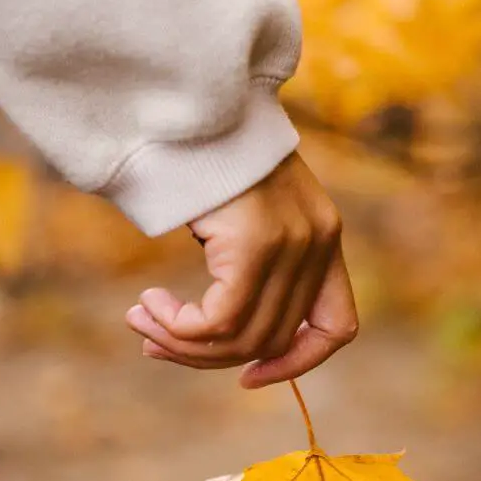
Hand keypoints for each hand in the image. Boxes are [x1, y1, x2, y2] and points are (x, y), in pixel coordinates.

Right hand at [125, 152, 357, 388]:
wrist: (195, 103)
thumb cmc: (210, 158)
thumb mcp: (247, 216)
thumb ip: (253, 268)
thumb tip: (218, 330)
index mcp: (325, 240)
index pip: (338, 327)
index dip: (298, 363)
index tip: (249, 377)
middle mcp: (318, 244)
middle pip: (270, 340)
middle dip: (207, 356)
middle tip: (155, 343)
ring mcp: (292, 244)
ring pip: (241, 337)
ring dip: (183, 343)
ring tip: (142, 323)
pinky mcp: (256, 244)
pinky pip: (219, 320)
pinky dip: (179, 327)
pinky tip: (148, 306)